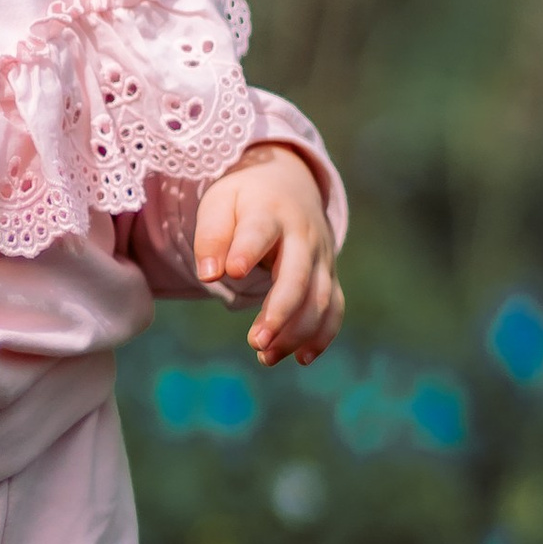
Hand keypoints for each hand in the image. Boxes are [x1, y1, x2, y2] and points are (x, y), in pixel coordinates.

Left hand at [193, 144, 343, 366]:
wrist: (288, 185)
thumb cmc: (244, 200)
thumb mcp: (219, 204)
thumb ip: (212, 236)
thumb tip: (209, 275)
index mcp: (270, 212)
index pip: (260, 231)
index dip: (247, 250)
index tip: (232, 272)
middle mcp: (302, 236)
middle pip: (297, 276)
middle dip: (279, 312)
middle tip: (255, 342)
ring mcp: (320, 257)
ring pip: (319, 298)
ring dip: (296, 332)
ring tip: (265, 356)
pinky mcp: (329, 275)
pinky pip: (334, 307)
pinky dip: (323, 335)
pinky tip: (302, 358)